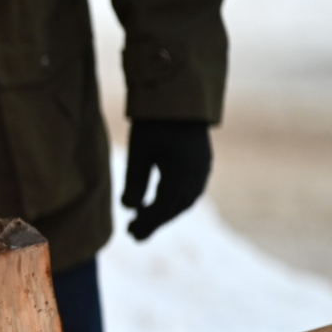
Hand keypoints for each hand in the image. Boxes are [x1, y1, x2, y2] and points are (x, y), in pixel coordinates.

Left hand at [122, 120, 211, 240]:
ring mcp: (203, 169)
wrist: (181, 97)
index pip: (162, 209)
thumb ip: (134, 181)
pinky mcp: (204, 163)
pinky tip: (160, 201)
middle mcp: (197, 176)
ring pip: (185, 201)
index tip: (131, 235)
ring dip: (165, 212)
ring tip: (143, 216)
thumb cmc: (155, 123)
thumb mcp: (139, 151)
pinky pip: (191, 191)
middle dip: (155, 222)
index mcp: (181, 175)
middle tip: (134, 232)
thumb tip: (128, 208)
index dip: (146, 225)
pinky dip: (175, 201)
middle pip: (174, 209)